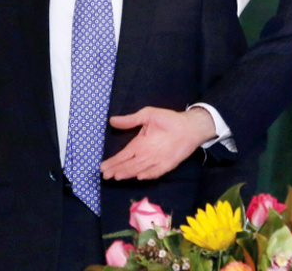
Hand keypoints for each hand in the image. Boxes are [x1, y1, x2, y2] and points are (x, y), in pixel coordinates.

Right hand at [100, 107, 216, 180]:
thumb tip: (112, 120)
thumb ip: (131, 120)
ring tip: (117, 176)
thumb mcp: (147, 116)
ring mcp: (155, 160)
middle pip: (128, 164)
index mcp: (139, 144)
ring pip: (138, 169)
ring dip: (128, 173)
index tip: (102, 167)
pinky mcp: (167, 164)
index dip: (113, 161)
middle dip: (117, 170)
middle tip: (106, 175)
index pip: (123, 155)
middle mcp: (145, 154)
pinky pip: (156, 171)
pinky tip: (140, 176)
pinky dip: (148, 174)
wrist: (188, 125)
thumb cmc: (168, 120)